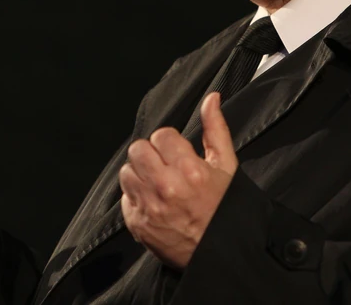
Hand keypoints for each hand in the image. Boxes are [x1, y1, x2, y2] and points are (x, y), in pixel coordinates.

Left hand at [119, 92, 237, 268]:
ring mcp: (149, 207)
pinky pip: (124, 197)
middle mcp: (166, 187)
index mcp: (189, 170)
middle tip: (165, 165)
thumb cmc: (224, 208)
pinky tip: (153, 200)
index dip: (169, 142)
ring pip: (127, 171)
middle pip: (138, 150)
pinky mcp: (137, 223)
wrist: (219, 252)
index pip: (161, 135)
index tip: (177, 153)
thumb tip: (211, 99)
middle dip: (151, 154)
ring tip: (157, 182)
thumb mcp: (226, 166)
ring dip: (140, 174)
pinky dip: (136, 196)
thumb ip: (215, 129)